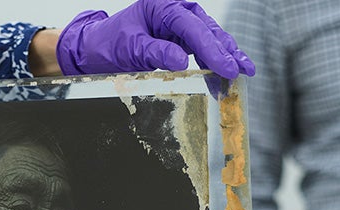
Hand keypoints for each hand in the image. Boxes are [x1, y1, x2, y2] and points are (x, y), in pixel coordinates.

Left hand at [56, 0, 254, 78]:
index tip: (225, 67)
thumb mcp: (130, 49)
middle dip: (226, 51)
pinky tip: (227, 74)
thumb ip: (156, 53)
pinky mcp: (181, 39)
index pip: (192, 26)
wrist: (95, 49)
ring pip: (209, 39)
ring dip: (227, 56)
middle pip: (206, 30)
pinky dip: (214, 62)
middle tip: (241, 71)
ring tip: (244, 72)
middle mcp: (174, 10)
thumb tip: (182, 62)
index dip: (211, 48)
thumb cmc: (108, 44)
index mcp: (161, 6)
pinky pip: (201, 50)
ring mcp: (179, 24)